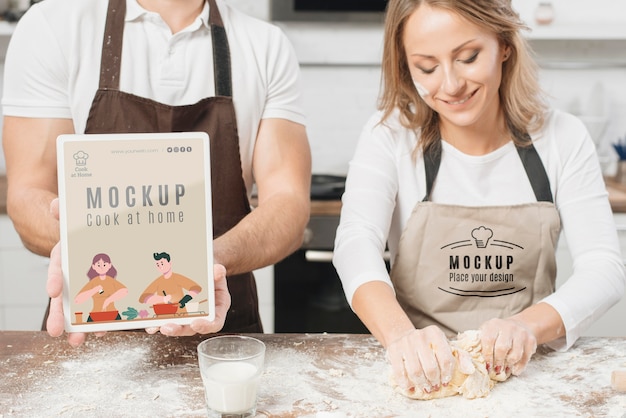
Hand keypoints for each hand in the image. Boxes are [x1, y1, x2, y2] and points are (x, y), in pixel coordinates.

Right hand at [46, 198, 100, 346]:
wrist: (98, 234)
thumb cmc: (85, 229)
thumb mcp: (77, 219)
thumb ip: (66, 213)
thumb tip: (56, 205)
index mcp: (66, 256)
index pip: (58, 267)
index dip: (54, 278)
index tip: (52, 291)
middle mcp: (74, 273)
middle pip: (64, 296)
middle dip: (60, 314)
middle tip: (56, 332)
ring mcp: (88, 284)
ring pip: (81, 307)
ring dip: (79, 324)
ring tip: (77, 341)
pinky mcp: (106, 291)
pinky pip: (103, 306)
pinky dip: (102, 319)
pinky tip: (103, 332)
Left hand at [146, 264, 230, 336]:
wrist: (203, 270)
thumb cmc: (212, 274)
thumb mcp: (217, 272)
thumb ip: (218, 273)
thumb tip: (218, 270)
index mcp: (217, 309)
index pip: (214, 323)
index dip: (206, 326)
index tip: (196, 324)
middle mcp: (203, 316)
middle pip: (191, 328)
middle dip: (179, 329)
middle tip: (167, 328)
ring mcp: (188, 316)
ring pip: (178, 326)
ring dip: (166, 327)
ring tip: (156, 326)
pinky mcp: (176, 313)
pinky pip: (167, 320)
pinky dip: (158, 322)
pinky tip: (150, 323)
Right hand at [385, 325, 454, 395]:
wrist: (403, 336)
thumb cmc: (428, 345)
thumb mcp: (446, 346)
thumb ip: (461, 357)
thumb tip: (469, 370)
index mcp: (435, 333)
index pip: (446, 359)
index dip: (447, 375)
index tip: (445, 381)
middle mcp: (420, 336)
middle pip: (430, 368)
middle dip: (434, 382)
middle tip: (434, 387)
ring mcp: (405, 343)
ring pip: (415, 371)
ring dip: (421, 384)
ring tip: (425, 388)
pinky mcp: (393, 350)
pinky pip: (399, 371)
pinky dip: (405, 383)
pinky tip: (410, 387)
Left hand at [479, 318, 536, 377]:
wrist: (520, 325)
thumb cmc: (498, 332)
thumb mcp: (487, 331)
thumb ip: (477, 340)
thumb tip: (465, 353)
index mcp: (493, 324)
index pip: (488, 340)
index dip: (487, 355)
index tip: (486, 366)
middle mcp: (508, 327)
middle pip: (502, 348)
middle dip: (498, 362)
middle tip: (495, 370)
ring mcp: (521, 333)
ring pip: (515, 354)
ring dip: (509, 365)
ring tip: (504, 370)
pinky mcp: (531, 340)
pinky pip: (525, 357)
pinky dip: (519, 366)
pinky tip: (514, 370)